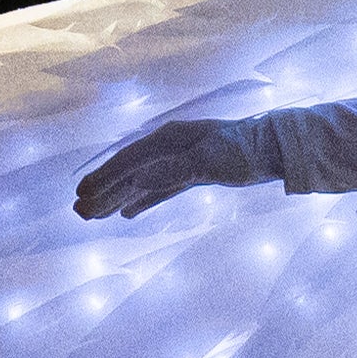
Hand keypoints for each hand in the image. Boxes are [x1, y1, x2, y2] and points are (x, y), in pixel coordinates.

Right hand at [76, 116, 266, 218]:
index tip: (82, 197)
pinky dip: (142, 201)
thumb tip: (139, 180)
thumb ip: (174, 170)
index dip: (104, 180)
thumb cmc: (246, 152)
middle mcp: (170, 148)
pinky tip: (127, 214)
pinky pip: (159, 189)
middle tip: (79, 213)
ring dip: (117, 198)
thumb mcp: (211, 161)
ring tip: (93, 216)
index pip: (128, 162)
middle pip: (129, 172)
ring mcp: (181, 160)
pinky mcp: (194, 174)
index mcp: (169, 141)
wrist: (278, 149)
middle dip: (104, 192)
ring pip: (141, 182)